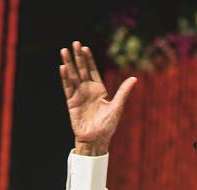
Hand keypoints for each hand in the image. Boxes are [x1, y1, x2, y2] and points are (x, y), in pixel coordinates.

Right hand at [59, 41, 136, 155]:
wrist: (96, 140)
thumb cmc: (107, 126)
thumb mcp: (117, 107)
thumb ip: (123, 92)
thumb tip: (134, 79)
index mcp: (99, 90)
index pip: (93, 71)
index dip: (89, 60)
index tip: (85, 48)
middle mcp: (88, 91)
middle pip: (82, 70)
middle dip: (78, 57)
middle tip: (74, 43)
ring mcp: (79, 96)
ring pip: (73, 76)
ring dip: (69, 64)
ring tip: (64, 51)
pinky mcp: (72, 103)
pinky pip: (67, 88)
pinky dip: (65, 78)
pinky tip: (63, 68)